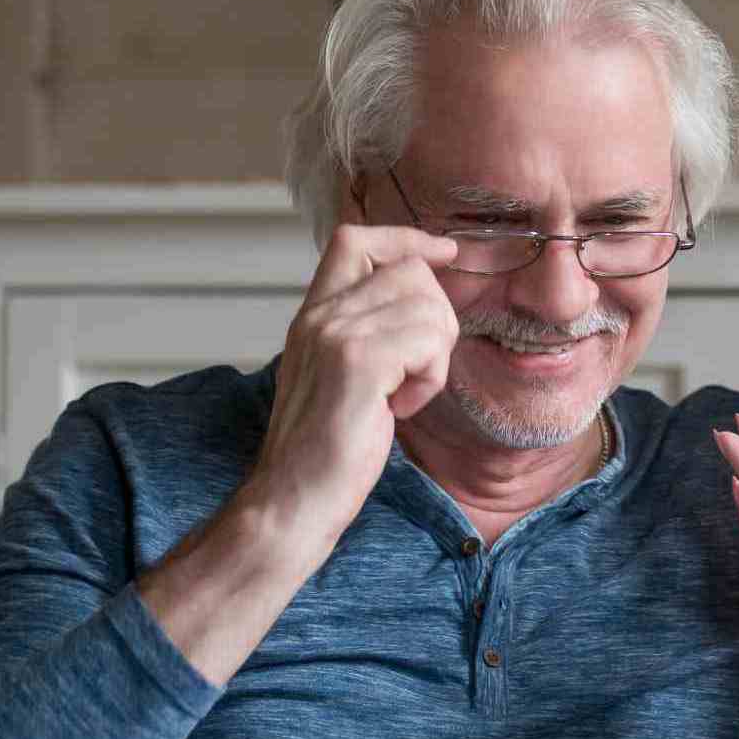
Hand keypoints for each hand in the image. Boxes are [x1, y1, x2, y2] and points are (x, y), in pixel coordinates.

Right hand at [246, 203, 460, 556]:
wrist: (294, 500)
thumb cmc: (325, 450)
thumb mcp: (340, 376)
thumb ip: (366, 334)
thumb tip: (421, 300)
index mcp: (314, 314)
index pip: (356, 238)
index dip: (407, 238)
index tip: (444, 253)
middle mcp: (320, 315)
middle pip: (410, 270)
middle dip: (437, 319)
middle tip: (417, 371)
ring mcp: (336, 335)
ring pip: (428, 306)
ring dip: (435, 356)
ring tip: (404, 396)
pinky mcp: (358, 362)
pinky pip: (429, 342)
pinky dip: (430, 379)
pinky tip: (402, 408)